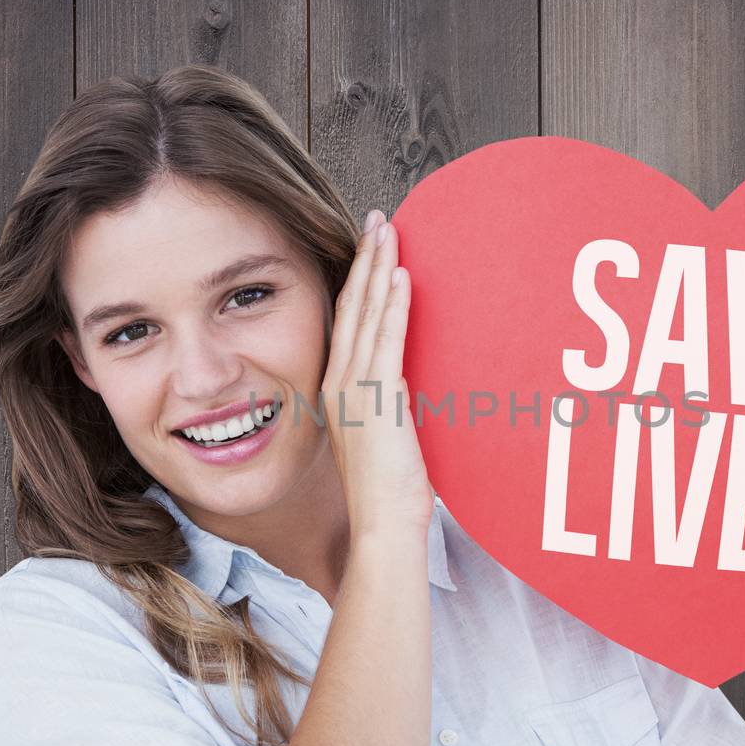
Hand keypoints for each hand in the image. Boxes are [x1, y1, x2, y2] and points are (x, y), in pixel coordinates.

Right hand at [320, 208, 433, 542]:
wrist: (382, 525)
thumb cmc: (388, 495)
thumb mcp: (385, 440)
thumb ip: (390, 407)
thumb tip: (406, 389)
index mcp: (339, 392)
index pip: (347, 324)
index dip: (356, 282)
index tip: (369, 247)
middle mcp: (340, 383)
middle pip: (351, 307)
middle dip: (364, 259)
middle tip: (377, 220)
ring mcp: (355, 389)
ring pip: (366, 314)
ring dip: (378, 268)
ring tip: (388, 230)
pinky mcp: (378, 397)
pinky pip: (386, 339)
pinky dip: (392, 304)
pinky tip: (400, 274)